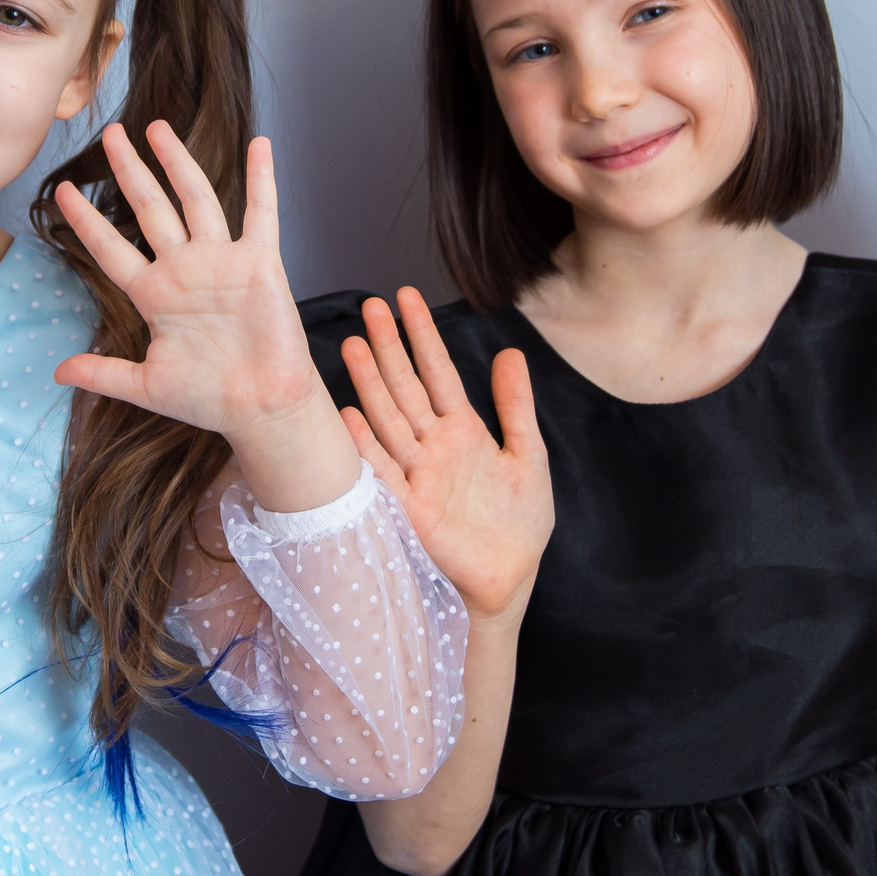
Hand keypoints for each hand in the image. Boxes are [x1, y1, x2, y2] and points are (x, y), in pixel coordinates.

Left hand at [51, 123, 354, 507]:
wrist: (262, 410)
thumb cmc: (209, 399)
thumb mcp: (146, 386)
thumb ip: (103, 374)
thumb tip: (56, 372)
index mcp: (155, 294)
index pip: (111, 248)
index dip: (87, 220)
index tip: (62, 191)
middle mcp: (185, 269)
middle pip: (150, 208)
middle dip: (129, 170)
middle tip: (111, 133)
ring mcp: (222, 262)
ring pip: (195, 198)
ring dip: (178, 162)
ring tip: (158, 128)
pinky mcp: (259, 263)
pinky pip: (261, 212)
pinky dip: (262, 178)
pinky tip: (260, 145)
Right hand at [340, 289, 553, 621]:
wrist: (510, 579)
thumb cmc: (519, 524)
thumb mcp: (528, 456)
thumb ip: (516, 406)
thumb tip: (510, 352)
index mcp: (463, 431)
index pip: (438, 372)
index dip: (422, 335)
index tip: (405, 296)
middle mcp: (432, 446)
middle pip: (405, 387)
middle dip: (388, 347)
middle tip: (370, 306)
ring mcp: (416, 474)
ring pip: (388, 419)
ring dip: (370, 384)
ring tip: (351, 346)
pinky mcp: (407, 507)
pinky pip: (381, 471)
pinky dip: (364, 445)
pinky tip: (348, 416)